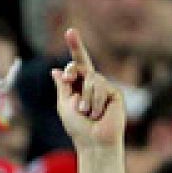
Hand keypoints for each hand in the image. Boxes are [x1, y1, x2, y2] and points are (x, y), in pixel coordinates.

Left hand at [51, 29, 123, 156]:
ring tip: (88, 114)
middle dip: (74, 71)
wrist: (94, 142)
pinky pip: (101, 87)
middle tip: (72, 87)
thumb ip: (63, 86)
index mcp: (79, 86)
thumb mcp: (64, 104)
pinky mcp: (115, 93)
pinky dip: (95, 102)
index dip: (75, 46)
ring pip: (91, 78)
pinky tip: (98, 114)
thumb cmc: (77, 128)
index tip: (70, 30)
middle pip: (83, 64)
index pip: (77, 63)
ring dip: (86, 99)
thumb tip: (56, 71)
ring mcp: (105, 87)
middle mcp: (93, 84)